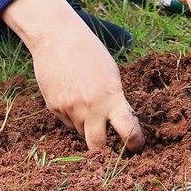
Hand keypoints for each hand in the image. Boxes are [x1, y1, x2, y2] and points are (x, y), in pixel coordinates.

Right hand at [2, 0, 143, 153]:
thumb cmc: (89, 52)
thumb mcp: (111, 74)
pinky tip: (71, 94)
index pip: (128, 131)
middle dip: (103, 152)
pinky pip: (67, 121)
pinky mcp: (54, 108)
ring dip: (87, 126)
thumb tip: (118, 123)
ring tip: (85, 101)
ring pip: (81, 132)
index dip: (135, 143)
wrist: (56, 38)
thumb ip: (115, 99)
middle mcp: (90, 108)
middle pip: (97, 147)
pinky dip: (72, 115)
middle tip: (109, 147)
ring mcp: (70, 110)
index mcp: (111, 98)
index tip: (136, 146)